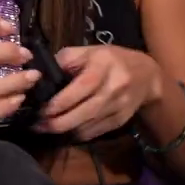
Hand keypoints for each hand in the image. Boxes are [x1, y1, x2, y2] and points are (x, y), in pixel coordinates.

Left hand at [36, 45, 162, 140]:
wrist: (147, 75)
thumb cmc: (112, 60)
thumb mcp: (89, 51)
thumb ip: (66, 60)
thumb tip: (41, 75)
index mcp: (103, 66)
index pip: (79, 88)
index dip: (57, 103)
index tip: (40, 109)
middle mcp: (113, 87)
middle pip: (83, 112)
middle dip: (57, 122)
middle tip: (38, 125)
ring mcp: (119, 106)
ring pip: (87, 126)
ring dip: (64, 130)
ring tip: (46, 128)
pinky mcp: (120, 121)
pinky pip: (94, 132)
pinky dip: (77, 133)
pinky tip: (66, 130)